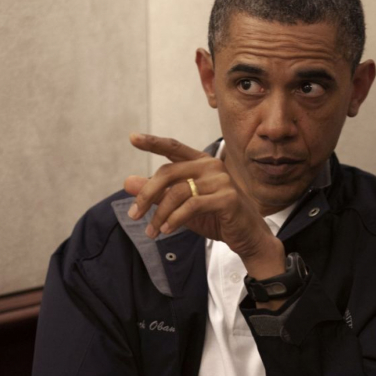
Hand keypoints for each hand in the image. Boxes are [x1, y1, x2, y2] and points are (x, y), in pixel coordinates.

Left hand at [123, 133, 285, 279]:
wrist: (248, 237)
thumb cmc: (217, 218)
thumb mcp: (181, 206)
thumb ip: (158, 193)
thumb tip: (128, 182)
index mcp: (202, 163)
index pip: (174, 147)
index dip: (153, 142)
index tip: (132, 138)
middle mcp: (212, 166)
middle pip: (168, 172)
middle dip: (146, 195)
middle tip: (133, 215)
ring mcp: (221, 180)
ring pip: (177, 192)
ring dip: (160, 214)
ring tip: (152, 231)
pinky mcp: (227, 198)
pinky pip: (192, 206)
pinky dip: (175, 219)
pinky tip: (167, 230)